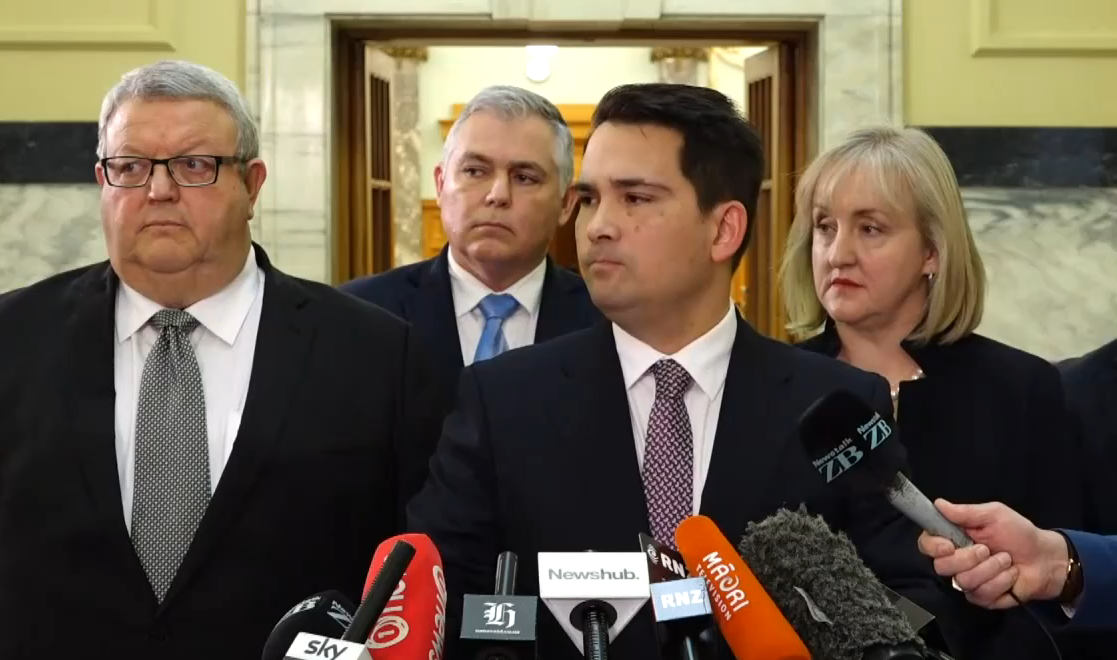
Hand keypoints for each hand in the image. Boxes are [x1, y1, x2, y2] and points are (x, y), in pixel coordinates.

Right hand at [916, 499, 1068, 608]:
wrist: (1044, 559)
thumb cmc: (1019, 534)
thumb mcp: (994, 514)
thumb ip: (965, 512)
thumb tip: (939, 504)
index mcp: (954, 538)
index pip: (927, 544)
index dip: (933, 546)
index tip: (948, 545)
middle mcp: (956, 561)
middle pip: (942, 566)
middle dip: (968, 558)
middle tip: (987, 549)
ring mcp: (968, 581)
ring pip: (963, 581)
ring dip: (990, 569)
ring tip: (1006, 560)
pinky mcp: (982, 598)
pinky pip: (982, 593)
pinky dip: (1001, 581)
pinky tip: (1011, 575)